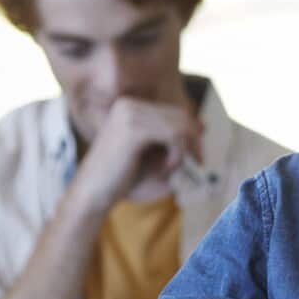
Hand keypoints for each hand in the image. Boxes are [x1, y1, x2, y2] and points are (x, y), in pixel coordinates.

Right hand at [70, 97, 202, 211]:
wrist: (93, 194)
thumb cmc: (124, 178)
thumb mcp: (155, 154)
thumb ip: (176, 139)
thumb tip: (205, 125)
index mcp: (130, 106)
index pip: (175, 111)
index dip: (191, 132)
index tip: (196, 154)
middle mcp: (129, 104)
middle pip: (180, 115)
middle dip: (194, 139)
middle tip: (197, 162)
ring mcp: (129, 113)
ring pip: (179, 124)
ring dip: (186, 148)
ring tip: (177, 167)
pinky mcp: (133, 128)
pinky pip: (173, 134)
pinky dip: (178, 151)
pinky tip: (168, 166)